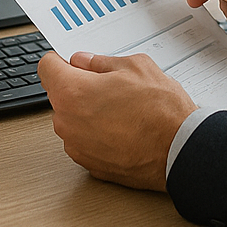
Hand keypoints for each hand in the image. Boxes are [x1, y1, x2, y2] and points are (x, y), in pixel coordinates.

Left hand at [37, 50, 195, 191]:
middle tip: (110, 85)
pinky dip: (98, 135)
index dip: (61, 60)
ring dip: (88, 113)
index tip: (72, 62)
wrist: (179, 150)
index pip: (46, 67)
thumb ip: (101, 62)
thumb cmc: (160, 110)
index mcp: (71, 92)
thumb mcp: (135, 66)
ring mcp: (77, 147)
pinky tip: (123, 130)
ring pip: (73, 120)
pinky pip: (85, 141)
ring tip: (122, 110)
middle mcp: (66, 122)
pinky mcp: (90, 165)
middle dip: (79, 87)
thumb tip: (85, 62)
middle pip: (60, 95)